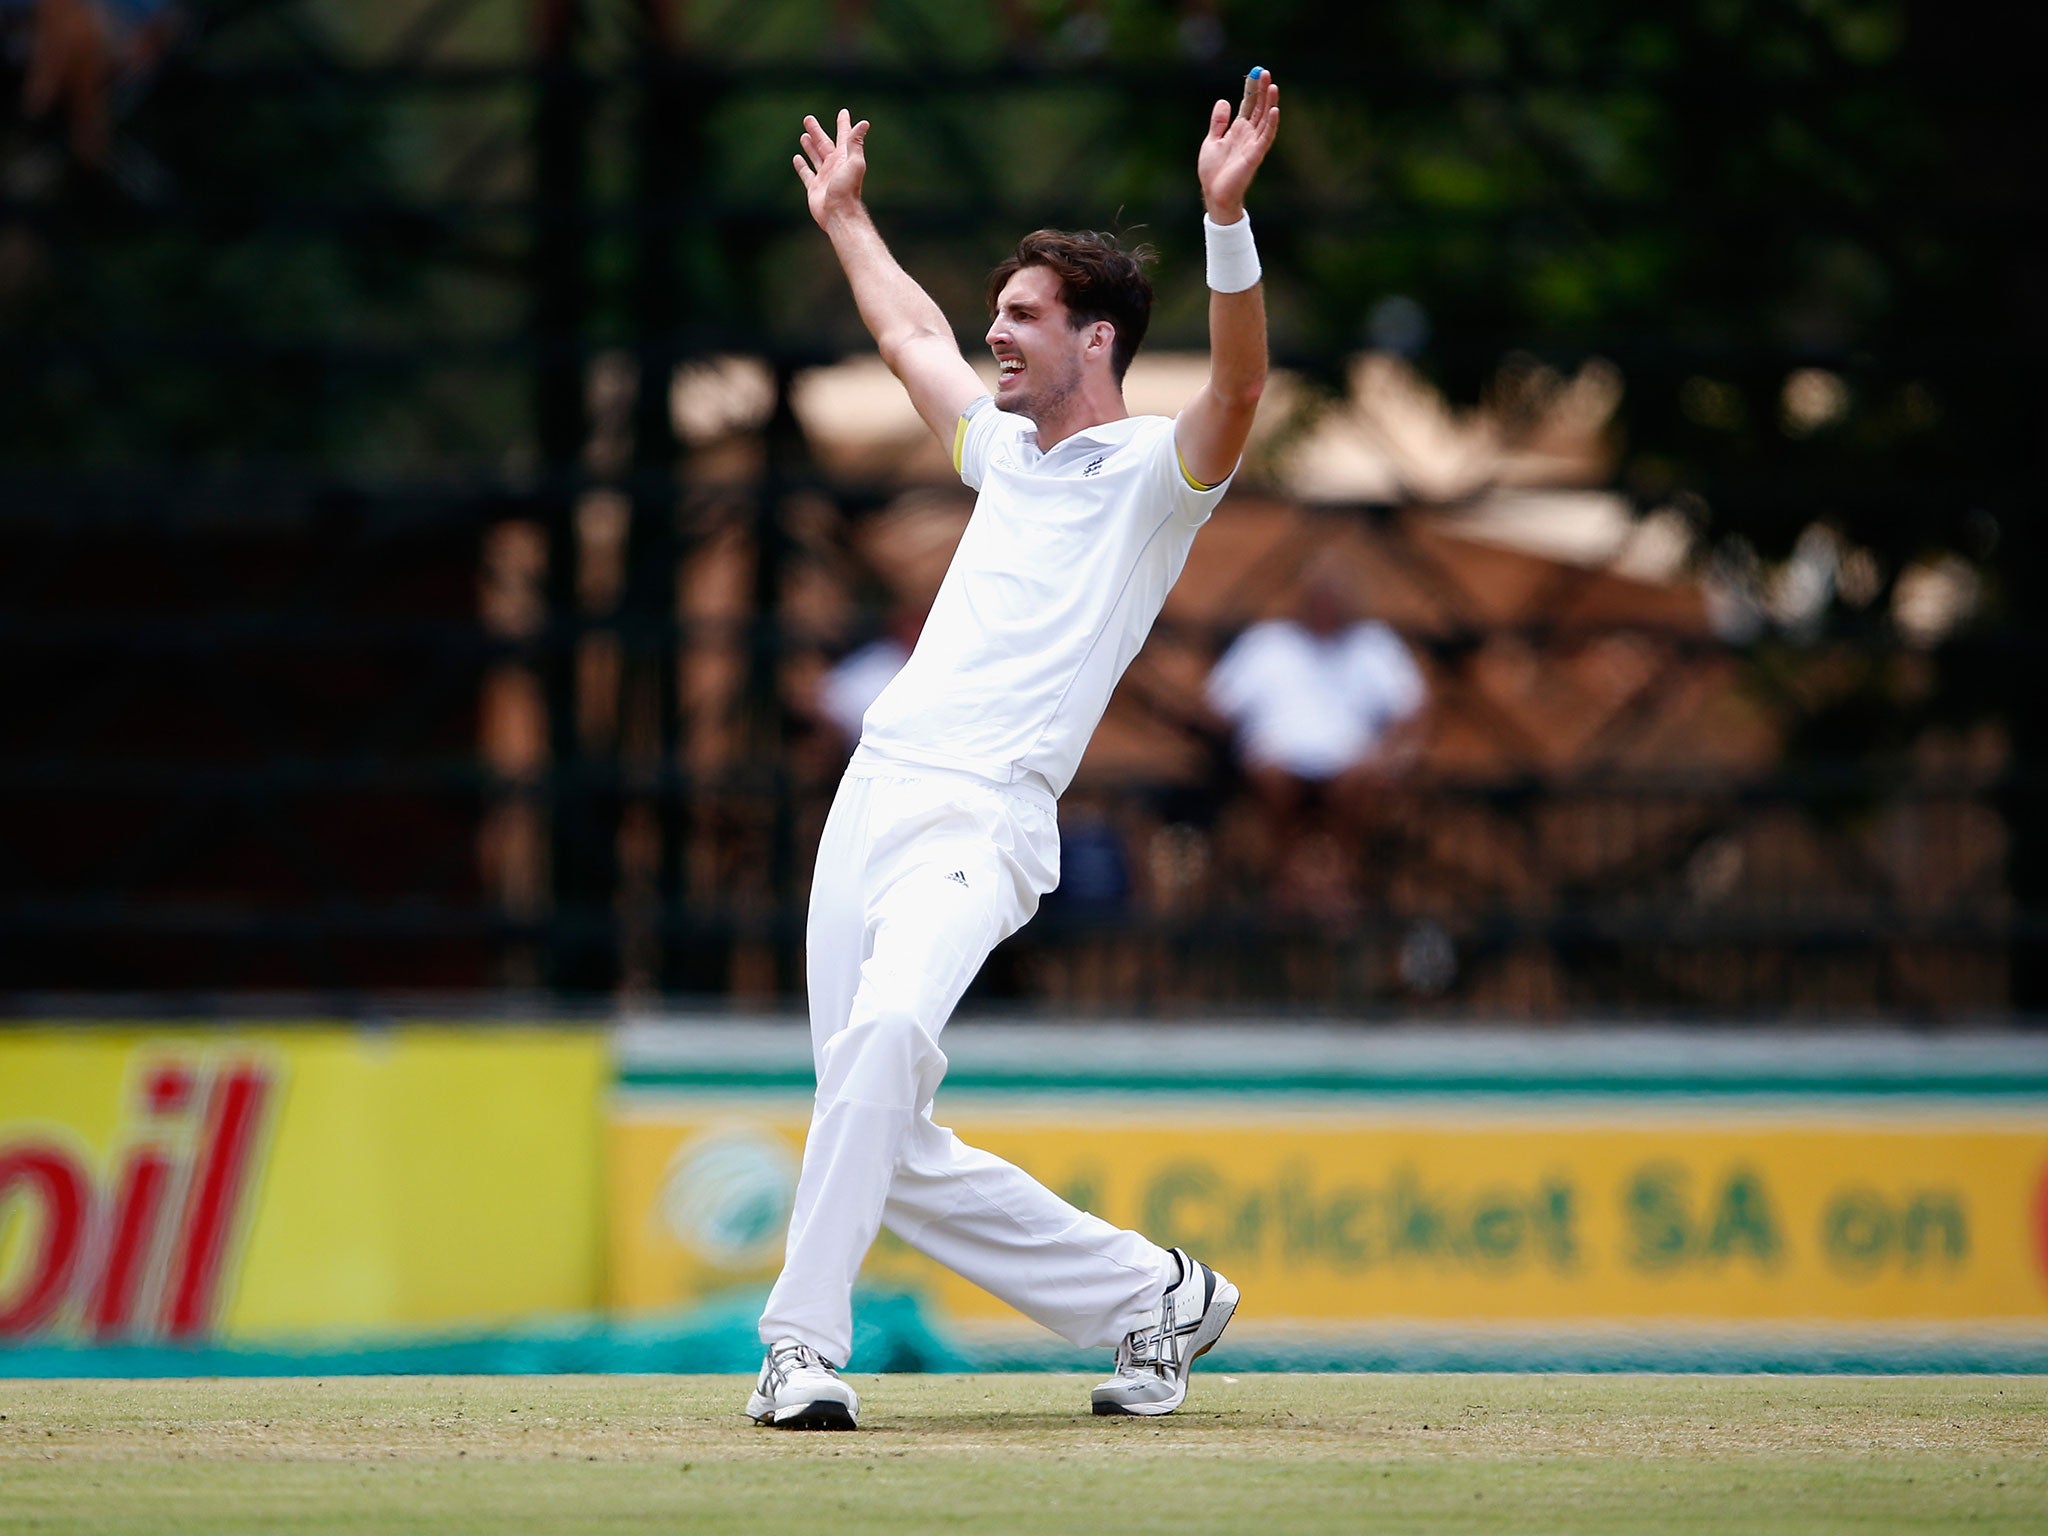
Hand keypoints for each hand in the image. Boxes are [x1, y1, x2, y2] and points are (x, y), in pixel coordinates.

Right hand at [794, 109, 869, 229]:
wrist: (839, 214)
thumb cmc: (848, 189)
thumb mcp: (854, 162)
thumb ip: (856, 142)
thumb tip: (864, 123)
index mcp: (844, 158)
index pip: (843, 136)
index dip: (843, 124)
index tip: (843, 112)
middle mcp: (834, 165)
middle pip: (824, 144)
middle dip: (817, 131)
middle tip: (808, 119)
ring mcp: (824, 176)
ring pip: (815, 156)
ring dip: (810, 146)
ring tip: (803, 135)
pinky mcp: (814, 187)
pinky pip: (806, 173)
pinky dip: (802, 165)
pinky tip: (797, 158)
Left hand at [1197, 71, 1279, 223]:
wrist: (1214, 193)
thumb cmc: (1213, 171)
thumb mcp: (1211, 141)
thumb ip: (1218, 122)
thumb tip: (1224, 101)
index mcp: (1238, 130)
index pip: (1248, 105)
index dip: (1251, 89)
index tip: (1255, 73)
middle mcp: (1248, 135)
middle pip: (1259, 108)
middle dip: (1262, 91)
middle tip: (1266, 72)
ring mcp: (1253, 144)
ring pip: (1265, 119)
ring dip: (1270, 103)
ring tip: (1273, 86)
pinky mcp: (1255, 155)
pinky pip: (1266, 137)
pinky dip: (1271, 124)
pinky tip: (1274, 110)